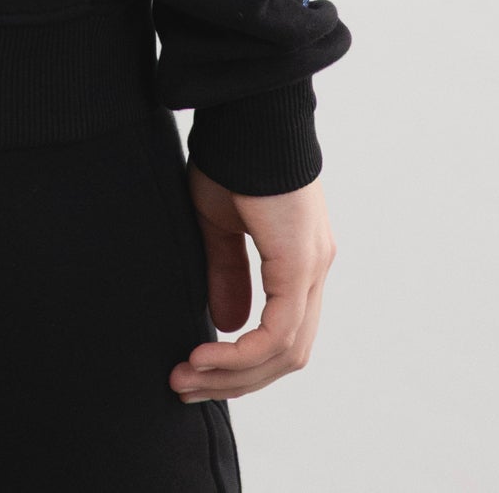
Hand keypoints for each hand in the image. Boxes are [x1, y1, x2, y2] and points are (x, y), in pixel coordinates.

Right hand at [170, 164, 335, 403]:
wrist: (248, 114)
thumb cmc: (231, 155)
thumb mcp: (219, 222)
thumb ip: (228, 272)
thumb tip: (228, 325)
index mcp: (298, 260)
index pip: (281, 334)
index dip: (241, 362)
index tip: (195, 369)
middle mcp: (314, 269)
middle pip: (286, 355)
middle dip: (235, 379)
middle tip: (185, 385)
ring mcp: (313, 268)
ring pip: (285, 353)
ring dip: (234, 373)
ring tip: (186, 374)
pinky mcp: (302, 263)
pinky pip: (279, 333)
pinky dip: (243, 354)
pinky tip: (205, 355)